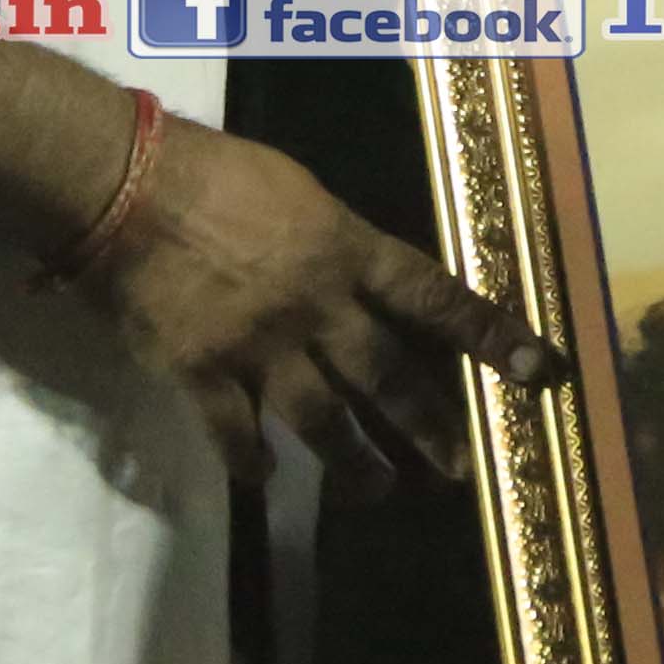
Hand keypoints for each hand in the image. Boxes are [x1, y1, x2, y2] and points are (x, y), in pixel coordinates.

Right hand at [70, 115, 569, 492]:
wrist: (125, 186)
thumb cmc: (212, 172)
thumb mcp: (299, 192)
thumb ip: (337, 243)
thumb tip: (364, 279)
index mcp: (346, 250)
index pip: (434, 297)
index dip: (490, 334)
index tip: (537, 369)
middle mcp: (316, 305)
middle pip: (387, 377)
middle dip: (428, 427)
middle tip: (459, 468)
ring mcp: (261, 345)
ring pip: (323, 422)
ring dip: (355, 465)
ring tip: (378, 491)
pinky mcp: (204, 373)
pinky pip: (237, 435)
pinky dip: (252, 464)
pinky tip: (265, 480)